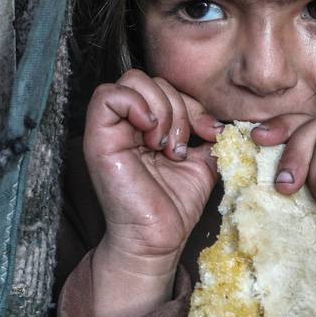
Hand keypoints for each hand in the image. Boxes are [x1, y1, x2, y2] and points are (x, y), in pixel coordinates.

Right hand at [83, 70, 221, 316]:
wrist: (158, 237)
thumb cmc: (174, 204)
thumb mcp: (201, 159)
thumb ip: (205, 131)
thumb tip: (217, 117)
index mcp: (146, 126)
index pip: (165, 86)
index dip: (190, 102)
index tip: (207, 132)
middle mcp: (126, 123)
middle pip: (149, 79)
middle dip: (176, 105)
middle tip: (180, 145)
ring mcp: (109, 129)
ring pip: (131, 81)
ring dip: (161, 108)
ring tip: (166, 145)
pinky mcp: (98, 138)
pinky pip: (107, 96)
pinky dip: (137, 105)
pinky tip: (152, 135)